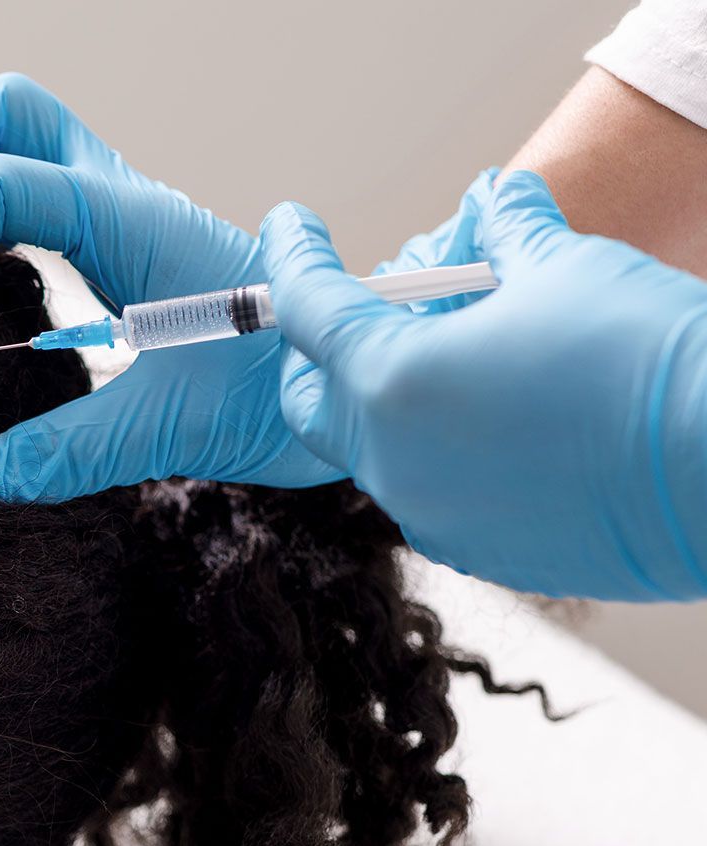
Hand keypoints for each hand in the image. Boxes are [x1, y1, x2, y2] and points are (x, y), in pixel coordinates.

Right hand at [0, 72, 340, 498]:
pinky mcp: (118, 244)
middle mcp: (117, 199)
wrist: (354, 381)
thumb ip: (73, 450)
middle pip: (2, 112)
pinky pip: (33, 193)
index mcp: (128, 222)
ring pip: (16, 138)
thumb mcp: (173, 429)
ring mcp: (116, 214)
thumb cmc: (278, 391)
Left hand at [263, 170, 706, 600]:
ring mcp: (430, 515)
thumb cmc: (648, 357)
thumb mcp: (567, 267)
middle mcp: (391, 461)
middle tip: (361, 307)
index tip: (291, 226)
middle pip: (314, 397)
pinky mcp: (479, 552)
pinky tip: (497, 418)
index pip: (308, 309)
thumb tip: (495, 199)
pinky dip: (443, 449)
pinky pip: (433, 491)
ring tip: (452, 355)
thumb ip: (507, 234)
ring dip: (390, 400)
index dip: (295, 257)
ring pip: (375, 449)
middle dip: (322, 348)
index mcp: (389, 382)